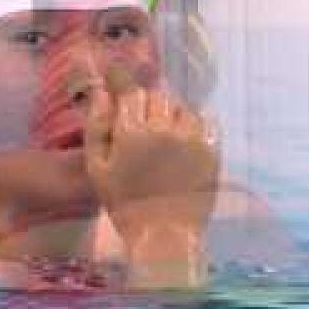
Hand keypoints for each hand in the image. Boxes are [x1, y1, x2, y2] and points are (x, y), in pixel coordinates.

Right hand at [83, 72, 220, 287]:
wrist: (165, 235)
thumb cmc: (126, 204)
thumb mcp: (98, 169)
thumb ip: (96, 127)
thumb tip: (100, 93)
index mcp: (131, 132)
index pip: (130, 91)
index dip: (123, 80)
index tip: (118, 73)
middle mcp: (163, 128)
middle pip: (157, 97)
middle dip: (148, 105)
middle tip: (144, 123)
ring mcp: (191, 138)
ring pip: (182, 108)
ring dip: (172, 115)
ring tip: (167, 137)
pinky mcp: (211, 151)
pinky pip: (206, 122)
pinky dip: (195, 126)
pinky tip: (186, 142)